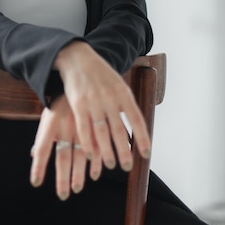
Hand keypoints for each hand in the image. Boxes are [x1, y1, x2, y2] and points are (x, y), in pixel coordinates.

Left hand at [30, 94, 102, 199]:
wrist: (81, 80)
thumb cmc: (61, 104)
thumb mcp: (50, 115)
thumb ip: (43, 136)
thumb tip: (34, 155)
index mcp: (51, 121)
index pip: (42, 146)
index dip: (39, 165)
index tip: (36, 182)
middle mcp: (66, 125)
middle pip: (63, 156)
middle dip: (63, 178)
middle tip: (63, 195)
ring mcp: (82, 126)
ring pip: (81, 155)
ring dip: (79, 174)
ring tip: (76, 188)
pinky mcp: (96, 126)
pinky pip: (96, 148)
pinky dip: (95, 163)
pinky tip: (94, 175)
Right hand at [55, 41, 150, 172]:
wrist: (77, 58)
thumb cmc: (100, 74)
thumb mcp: (118, 84)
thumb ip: (125, 105)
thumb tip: (135, 130)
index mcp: (122, 92)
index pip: (136, 119)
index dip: (143, 138)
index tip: (146, 154)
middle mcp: (109, 98)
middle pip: (118, 130)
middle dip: (123, 151)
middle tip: (127, 166)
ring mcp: (93, 101)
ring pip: (101, 133)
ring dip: (106, 151)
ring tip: (111, 164)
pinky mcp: (78, 104)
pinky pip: (84, 129)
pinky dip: (87, 144)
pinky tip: (90, 155)